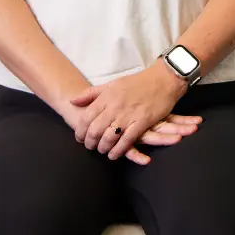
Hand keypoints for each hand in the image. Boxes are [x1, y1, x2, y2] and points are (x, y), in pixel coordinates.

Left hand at [70, 61, 200, 163]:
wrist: (162, 80)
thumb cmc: (136, 83)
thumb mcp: (111, 84)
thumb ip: (91, 94)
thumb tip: (72, 101)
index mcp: (106, 96)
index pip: (87, 116)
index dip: (80, 130)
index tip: (79, 137)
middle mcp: (115, 106)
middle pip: (95, 129)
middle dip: (89, 142)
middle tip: (89, 147)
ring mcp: (128, 115)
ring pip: (109, 137)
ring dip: (103, 147)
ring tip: (101, 151)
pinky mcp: (142, 122)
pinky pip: (127, 140)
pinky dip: (119, 150)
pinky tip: (114, 154)